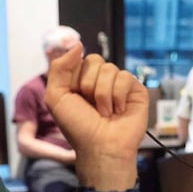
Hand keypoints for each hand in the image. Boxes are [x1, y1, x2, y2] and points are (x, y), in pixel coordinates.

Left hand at [45, 43, 148, 189]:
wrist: (101, 146)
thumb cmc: (78, 127)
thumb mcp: (56, 96)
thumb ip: (59, 67)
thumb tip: (77, 44)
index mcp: (81, 80)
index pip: (79, 59)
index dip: (76, 77)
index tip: (77, 97)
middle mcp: (101, 81)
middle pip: (95, 60)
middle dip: (89, 85)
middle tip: (92, 106)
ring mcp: (119, 85)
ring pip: (111, 69)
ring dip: (104, 94)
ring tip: (106, 112)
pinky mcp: (136, 91)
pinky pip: (126, 77)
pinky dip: (119, 96)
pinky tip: (119, 110)